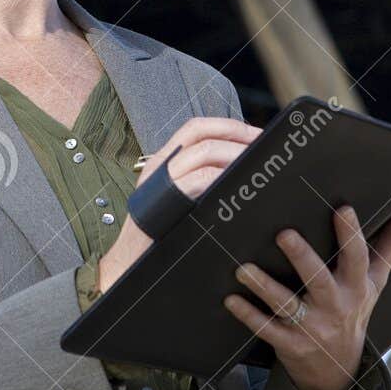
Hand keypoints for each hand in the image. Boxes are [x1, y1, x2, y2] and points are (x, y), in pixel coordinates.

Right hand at [95, 116, 259, 294]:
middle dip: (236, 135)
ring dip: (234, 154)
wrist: (129, 263)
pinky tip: (236, 183)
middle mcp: (160, 165)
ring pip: (203, 151)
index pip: (196, 128)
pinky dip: (222, 175)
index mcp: (164, 161)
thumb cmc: (159, 236)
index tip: (254, 134)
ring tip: (254, 164)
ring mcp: (160, 180)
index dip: (228, 126)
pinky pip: (199, 178)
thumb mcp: (178, 200)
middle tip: (261, 146)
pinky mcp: (165, 200)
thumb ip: (199, 181)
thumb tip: (235, 169)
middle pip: (201, 132)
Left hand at [223, 204, 390, 389]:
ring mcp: (312, 327)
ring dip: (265, 287)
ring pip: (288, 306)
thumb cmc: (354, 310)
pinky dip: (249, 315)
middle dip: (303, 258)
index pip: (357, 257)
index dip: (351, 234)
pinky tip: (231, 299)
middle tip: (283, 234)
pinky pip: (268, 330)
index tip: (342, 208)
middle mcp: (335, 306)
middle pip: (320, 280)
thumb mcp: (376, 281)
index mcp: (356, 286)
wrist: (339, 370)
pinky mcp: (290, 344)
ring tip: (244, 269)